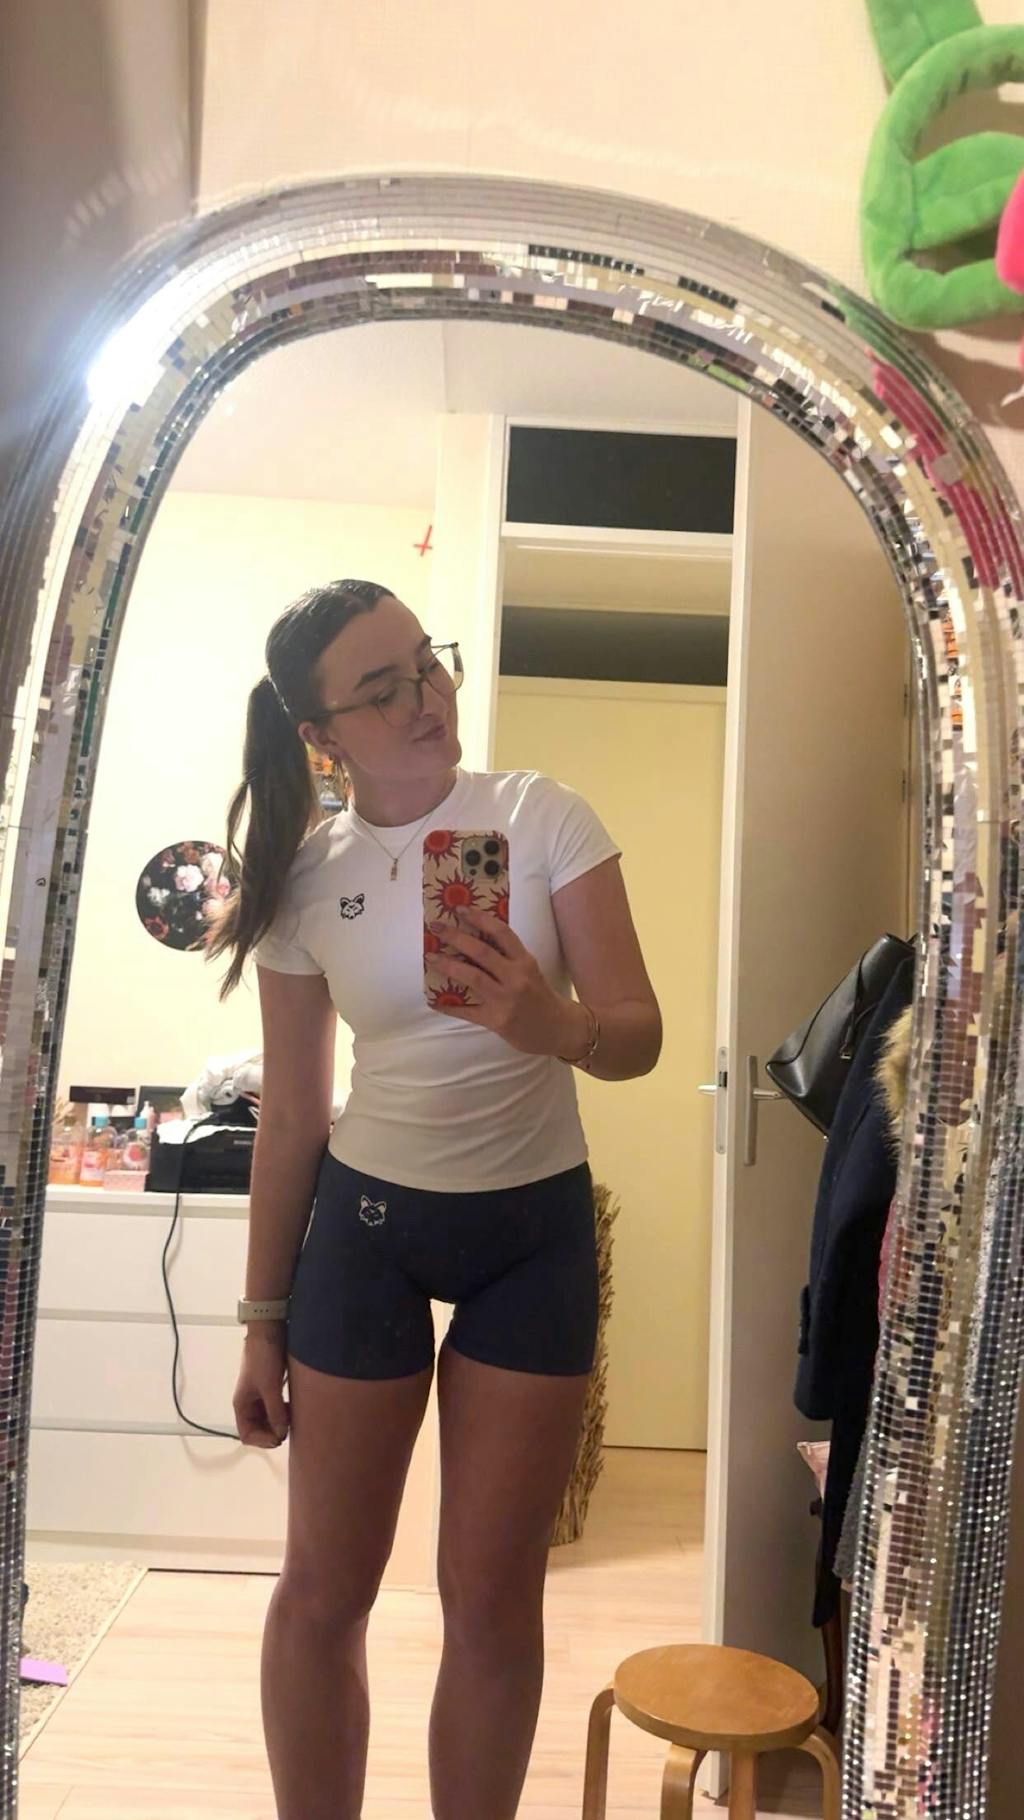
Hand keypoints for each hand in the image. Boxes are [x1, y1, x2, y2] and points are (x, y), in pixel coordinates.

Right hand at [234, 1326, 289, 1447]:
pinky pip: (277, 1408)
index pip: (247, 1435)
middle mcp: (249, 1403)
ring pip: (269, 1420)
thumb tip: (282, 1434)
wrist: (269, 1331)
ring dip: (280, 1423)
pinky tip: (294, 1409)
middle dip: (272, 1433)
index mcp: (241, 1405)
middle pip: (259, 1429)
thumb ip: (275, 1412)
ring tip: (293, 1420)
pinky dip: (284, 1412)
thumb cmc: (263, 1359)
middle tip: (289, 1431)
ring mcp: (261, 1396)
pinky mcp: (271, 1388)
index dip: (262, 1441)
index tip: (279, 1438)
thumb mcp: (270, 1388)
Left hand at [429, 907, 587, 1057]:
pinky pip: (467, 1011)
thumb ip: (508, 957)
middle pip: (482, 952)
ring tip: (431, 957)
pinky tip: (434, 1000)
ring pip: (472, 977)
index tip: (460, 909)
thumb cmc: (541, 996)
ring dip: (448, 965)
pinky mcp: (496, 1020)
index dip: (480, 918)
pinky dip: (448, 1005)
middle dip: (456, 937)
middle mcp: (516, 978)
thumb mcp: (530, 971)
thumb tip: (473, 939)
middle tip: (436, 927)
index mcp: (525, 961)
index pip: (501, 933)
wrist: (558, 1029)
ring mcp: (505, 1000)